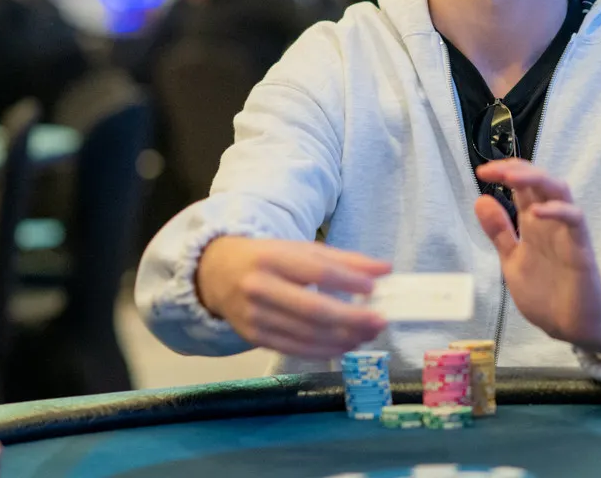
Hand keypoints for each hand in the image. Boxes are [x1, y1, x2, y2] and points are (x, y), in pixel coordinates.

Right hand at [195, 237, 390, 357]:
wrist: (216, 274)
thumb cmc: (267, 259)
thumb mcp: (301, 250)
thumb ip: (343, 260)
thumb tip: (385, 269)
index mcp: (271, 258)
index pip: (315, 271)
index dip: (346, 281)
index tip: (374, 287)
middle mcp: (259, 288)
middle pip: (312, 309)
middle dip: (350, 318)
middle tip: (379, 321)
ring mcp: (254, 317)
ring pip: (306, 334)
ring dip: (343, 338)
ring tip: (368, 334)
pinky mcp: (254, 338)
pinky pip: (295, 348)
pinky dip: (324, 350)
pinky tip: (345, 345)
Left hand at [474, 159, 600, 359]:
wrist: (570, 328)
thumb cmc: (546, 293)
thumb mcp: (512, 261)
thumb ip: (499, 233)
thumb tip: (480, 199)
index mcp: (533, 223)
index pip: (522, 186)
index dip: (504, 172)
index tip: (482, 171)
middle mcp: (550, 222)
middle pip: (540, 181)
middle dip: (518, 169)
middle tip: (493, 170)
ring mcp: (567, 232)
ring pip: (559, 191)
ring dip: (536, 179)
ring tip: (512, 177)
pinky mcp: (581, 249)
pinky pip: (575, 220)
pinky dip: (558, 210)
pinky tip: (537, 211)